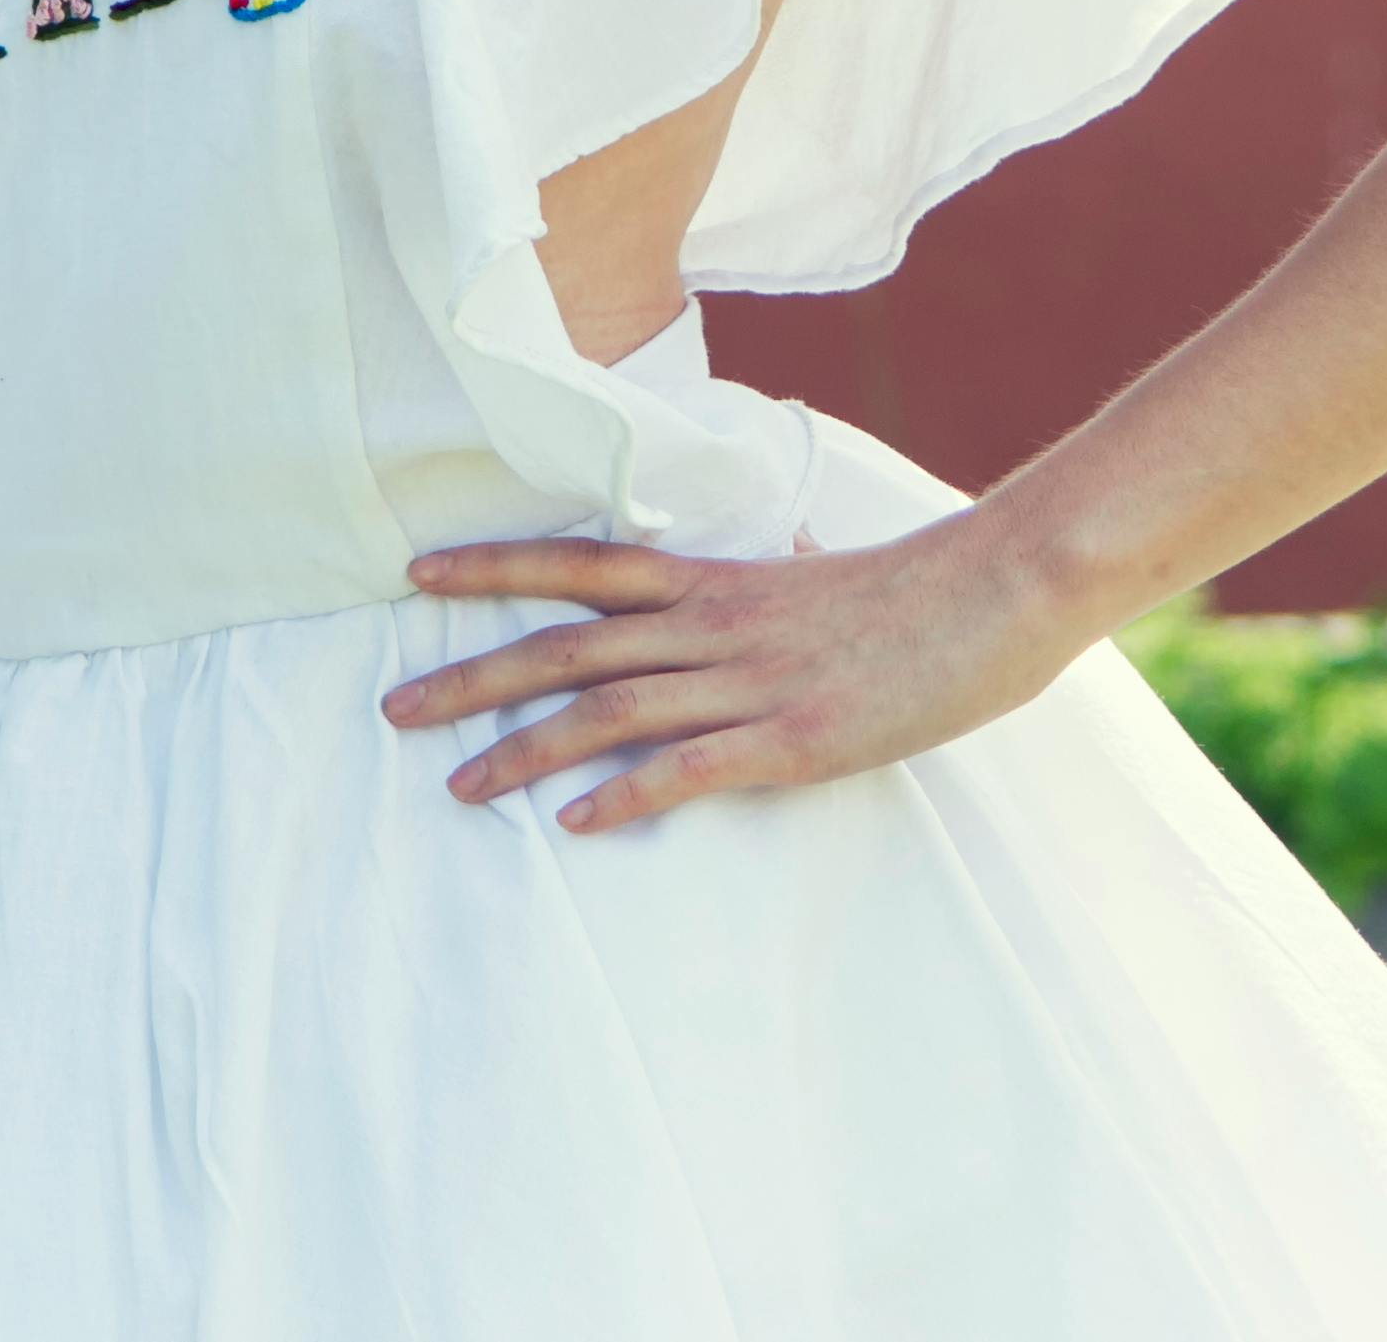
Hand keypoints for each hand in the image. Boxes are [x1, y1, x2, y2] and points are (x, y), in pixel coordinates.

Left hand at [380, 516, 1078, 835]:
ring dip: (525, 750)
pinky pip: (692, 768)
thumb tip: (758, 562)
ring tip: (460, 786)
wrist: (993, 594)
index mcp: (713, 583)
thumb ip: (767, 578)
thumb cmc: (910, 588)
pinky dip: (630, 795)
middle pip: (567, 646)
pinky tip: (579, 823)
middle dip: (473, 677)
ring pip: (610, 713)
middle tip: (393, 710)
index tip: (417, 577)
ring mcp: (750, 683)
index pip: (579, 568)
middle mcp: (712, 627)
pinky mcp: (793, 739)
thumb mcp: (817, 571)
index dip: (495, 570)